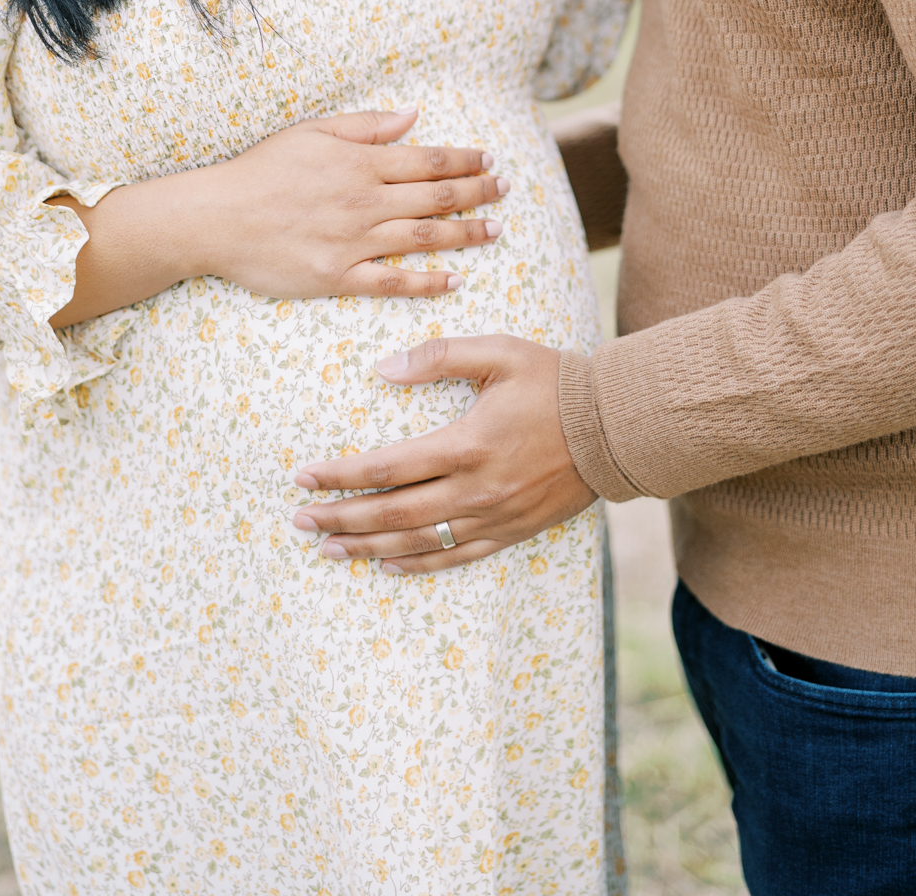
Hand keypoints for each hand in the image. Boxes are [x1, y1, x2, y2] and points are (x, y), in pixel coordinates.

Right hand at [203, 108, 506, 299]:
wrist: (216, 217)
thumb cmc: (261, 170)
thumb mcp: (312, 130)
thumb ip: (366, 125)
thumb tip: (413, 116)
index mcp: (360, 163)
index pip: (428, 160)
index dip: (465, 160)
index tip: (489, 161)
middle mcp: (365, 202)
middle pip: (436, 197)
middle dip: (477, 193)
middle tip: (506, 192)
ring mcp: (354, 242)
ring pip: (425, 238)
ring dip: (465, 234)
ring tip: (495, 231)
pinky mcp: (338, 276)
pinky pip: (394, 282)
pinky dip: (428, 282)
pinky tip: (455, 279)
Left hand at [289, 334, 593, 568]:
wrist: (616, 426)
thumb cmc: (554, 381)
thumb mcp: (498, 352)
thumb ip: (438, 355)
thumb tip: (382, 369)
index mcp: (466, 444)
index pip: (386, 467)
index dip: (340, 474)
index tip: (303, 475)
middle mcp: (475, 488)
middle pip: (392, 513)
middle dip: (340, 517)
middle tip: (299, 520)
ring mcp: (493, 516)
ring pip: (417, 542)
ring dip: (367, 547)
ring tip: (328, 548)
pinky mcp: (510, 531)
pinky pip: (454, 557)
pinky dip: (416, 564)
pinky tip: (386, 564)